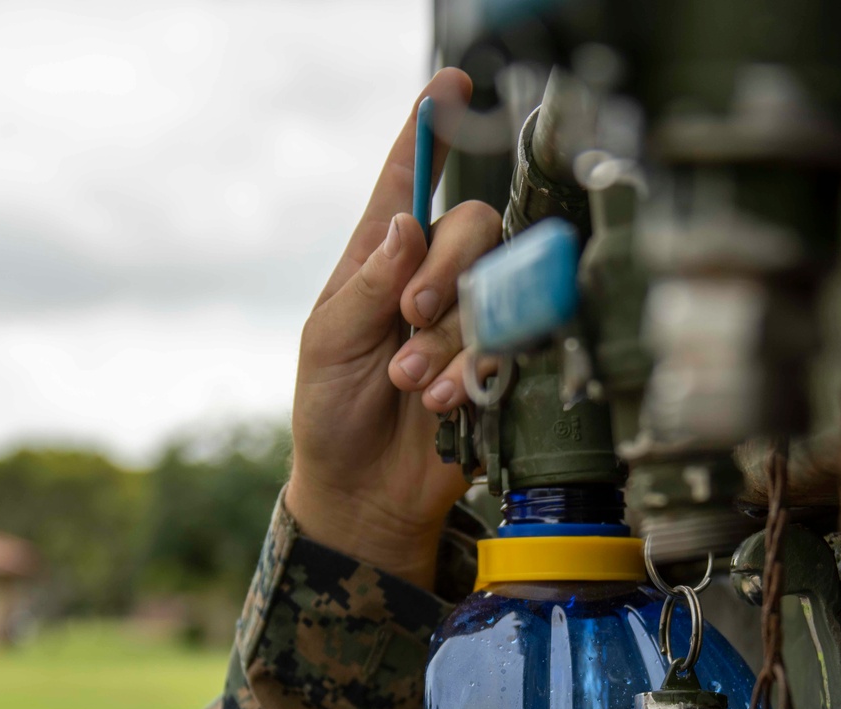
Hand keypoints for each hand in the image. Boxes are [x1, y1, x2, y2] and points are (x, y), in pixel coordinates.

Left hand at [286, 69, 501, 591]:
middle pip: (473, 229)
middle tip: (412, 319)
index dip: (430, 129)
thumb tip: (406, 227)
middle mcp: (432, 281)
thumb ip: (367, 285)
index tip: (451, 82)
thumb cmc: (332, 414)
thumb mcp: (328, 343)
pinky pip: (512, 347)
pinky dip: (473, 372)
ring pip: (497, 290)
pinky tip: (441, 401)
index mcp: (381, 260)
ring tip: (411, 382)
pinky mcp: (500, 369)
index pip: (407, 180)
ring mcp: (470, 324)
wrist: (363, 494)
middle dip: (445, 271)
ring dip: (451, 338)